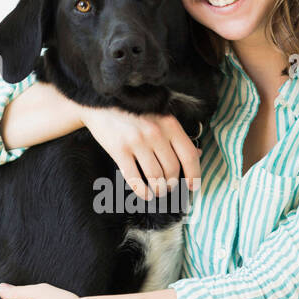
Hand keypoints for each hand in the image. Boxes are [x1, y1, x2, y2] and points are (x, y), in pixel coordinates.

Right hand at [78, 105, 201, 203]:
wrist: (100, 104)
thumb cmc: (134, 113)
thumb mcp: (160, 118)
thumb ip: (177, 136)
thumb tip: (198, 154)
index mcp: (169, 124)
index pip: (189, 155)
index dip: (194, 175)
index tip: (193, 187)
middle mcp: (155, 132)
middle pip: (172, 169)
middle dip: (172, 184)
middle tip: (168, 188)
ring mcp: (136, 141)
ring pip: (155, 177)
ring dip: (159, 190)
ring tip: (157, 191)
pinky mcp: (119, 149)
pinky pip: (135, 179)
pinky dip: (142, 192)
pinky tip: (145, 194)